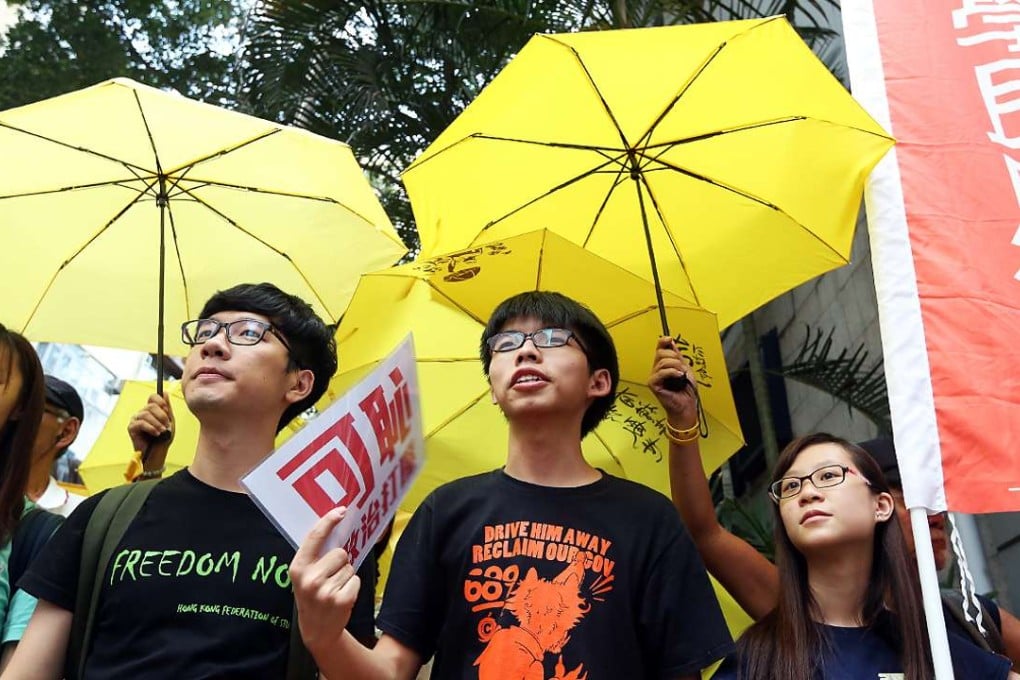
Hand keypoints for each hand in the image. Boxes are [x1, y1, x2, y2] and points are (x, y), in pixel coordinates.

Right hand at [127, 393, 174, 462]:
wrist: (158, 453)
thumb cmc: (163, 438)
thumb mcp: (169, 421)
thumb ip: (167, 408)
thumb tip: (165, 392)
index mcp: (151, 410)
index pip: (153, 397)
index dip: (161, 401)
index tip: (167, 410)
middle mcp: (142, 412)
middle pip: (151, 405)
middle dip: (162, 416)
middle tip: (167, 425)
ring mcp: (135, 419)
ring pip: (146, 414)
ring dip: (157, 423)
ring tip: (162, 431)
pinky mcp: (131, 428)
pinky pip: (141, 423)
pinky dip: (151, 428)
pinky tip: (156, 434)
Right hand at [290, 508, 360, 654]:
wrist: (316, 630)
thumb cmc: (312, 596)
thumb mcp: (304, 576)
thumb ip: (314, 556)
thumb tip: (334, 527)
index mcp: (298, 568)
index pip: (314, 538)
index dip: (328, 522)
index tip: (341, 511)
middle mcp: (310, 578)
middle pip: (340, 552)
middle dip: (340, 562)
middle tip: (330, 577)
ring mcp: (326, 590)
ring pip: (349, 567)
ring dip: (346, 576)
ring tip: (334, 589)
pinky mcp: (342, 600)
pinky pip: (356, 580)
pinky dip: (352, 587)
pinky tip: (341, 597)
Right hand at [648, 336, 698, 429]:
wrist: (686, 405)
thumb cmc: (686, 391)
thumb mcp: (685, 368)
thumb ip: (677, 356)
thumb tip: (671, 342)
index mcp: (663, 365)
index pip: (659, 348)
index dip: (663, 341)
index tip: (670, 338)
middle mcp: (656, 369)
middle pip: (660, 353)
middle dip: (674, 357)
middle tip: (682, 367)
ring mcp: (654, 377)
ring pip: (662, 362)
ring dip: (676, 366)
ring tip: (682, 374)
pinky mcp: (653, 384)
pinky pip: (661, 372)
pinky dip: (672, 372)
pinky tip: (679, 376)